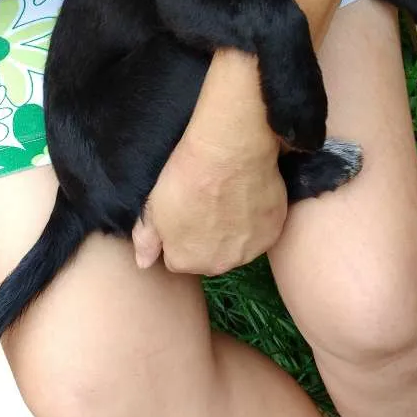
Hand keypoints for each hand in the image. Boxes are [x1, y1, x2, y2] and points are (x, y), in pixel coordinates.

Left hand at [132, 51, 287, 275]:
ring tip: (229, 200)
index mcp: (186, 261)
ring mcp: (250, 251)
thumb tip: (143, 262)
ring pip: (237, 245)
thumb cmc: (185, 175)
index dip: (179, 235)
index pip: (178, 258)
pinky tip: (249, 197)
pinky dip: (256, 220)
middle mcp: (220, 265)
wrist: (229, 150)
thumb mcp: (152, 205)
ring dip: (233, 232)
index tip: (185, 212)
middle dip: (207, 238)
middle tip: (208, 204)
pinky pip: (261, 232)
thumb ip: (147, 239)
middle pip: (210, 256)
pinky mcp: (273, 232)